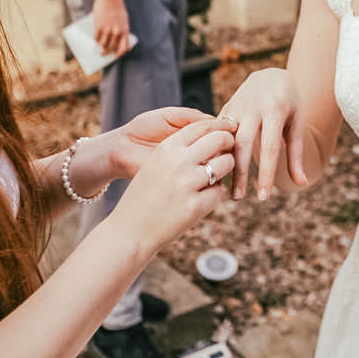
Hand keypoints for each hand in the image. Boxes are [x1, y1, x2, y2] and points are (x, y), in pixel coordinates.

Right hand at [92, 0, 129, 55]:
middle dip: (108, 52)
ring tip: (100, 48)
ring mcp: (107, 30)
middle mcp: (116, 32)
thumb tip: (118, 40)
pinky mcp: (98, 27)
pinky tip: (96, 40)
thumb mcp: (124, 19)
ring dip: (101, 48)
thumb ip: (122, 29)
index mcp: (124, 30)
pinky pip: (96, 38)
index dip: (120, 53)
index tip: (116, 55)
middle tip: (104, 53)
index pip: (124, 47)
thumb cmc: (118, 8)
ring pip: (103, 45)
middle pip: (112, 47)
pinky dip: (96, 40)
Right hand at [110, 117, 236, 245]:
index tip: (226, 132)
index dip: (219, 127)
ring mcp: (187, 184)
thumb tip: (213, 139)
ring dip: (226, 168)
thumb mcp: (155, 164)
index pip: (202, 126)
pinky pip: (220, 191)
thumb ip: (179, 151)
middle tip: (229, 151)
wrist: (129, 230)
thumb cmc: (144, 196)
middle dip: (228, 143)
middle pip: (219, 140)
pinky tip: (204, 197)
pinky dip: (216, 193)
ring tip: (216, 175)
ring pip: (226, 163)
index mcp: (166, 149)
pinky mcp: (195, 207)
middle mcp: (178, 162)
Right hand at [218, 68, 309, 200]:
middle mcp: (254, 106)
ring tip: (226, 188)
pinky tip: (215, 169)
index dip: (266, 173)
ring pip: (227, 139)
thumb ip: (297, 154)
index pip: (270, 147)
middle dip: (240, 172)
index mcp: (275, 109)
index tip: (263, 197)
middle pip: (244, 144)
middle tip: (238, 198)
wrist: (271, 74)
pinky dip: (216, 151)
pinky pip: (218, 131)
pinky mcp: (226, 107)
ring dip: (225, 164)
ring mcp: (237, 105)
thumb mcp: (297, 124)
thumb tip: (302, 183)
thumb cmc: (289, 104)